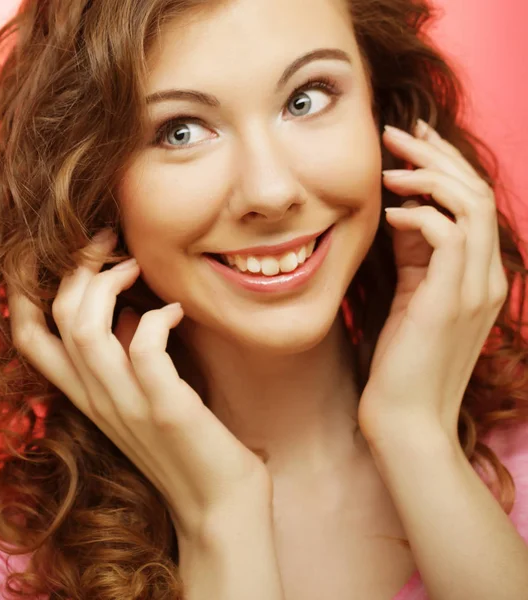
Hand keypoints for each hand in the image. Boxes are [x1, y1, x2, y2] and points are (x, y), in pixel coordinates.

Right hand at [7, 232, 270, 540]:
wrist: (220, 508)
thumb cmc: (188, 446)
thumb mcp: (142, 400)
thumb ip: (125, 362)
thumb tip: (131, 312)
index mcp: (86, 395)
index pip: (29, 338)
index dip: (26, 290)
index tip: (62, 251)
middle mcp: (96, 398)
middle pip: (55, 318)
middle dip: (76, 267)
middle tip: (109, 241)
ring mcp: (127, 404)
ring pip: (85, 328)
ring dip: (108, 284)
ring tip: (137, 265)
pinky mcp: (164, 407)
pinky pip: (143, 347)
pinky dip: (157, 318)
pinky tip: (178, 311)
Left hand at [358, 119, 507, 447]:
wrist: (405, 419)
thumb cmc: (400, 361)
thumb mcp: (409, 297)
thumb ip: (414, 255)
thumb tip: (398, 210)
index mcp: (476, 275)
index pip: (470, 202)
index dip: (442, 166)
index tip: (407, 144)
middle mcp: (487, 276)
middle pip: (475, 191)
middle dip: (437, 155)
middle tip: (398, 132)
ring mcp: (476, 288)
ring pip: (470, 204)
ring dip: (429, 175)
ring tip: (389, 164)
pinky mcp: (452, 299)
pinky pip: (448, 234)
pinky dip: (419, 213)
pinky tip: (387, 211)